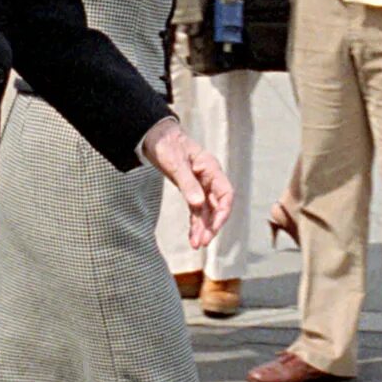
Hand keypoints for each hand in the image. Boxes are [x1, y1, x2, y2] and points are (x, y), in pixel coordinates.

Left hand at [139, 117, 234, 251]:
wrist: (155, 137)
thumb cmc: (166, 145)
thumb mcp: (175, 163)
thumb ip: (187, 183)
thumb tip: (198, 204)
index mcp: (211, 168)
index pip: (226, 194)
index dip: (223, 213)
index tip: (214, 228)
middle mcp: (209, 178)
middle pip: (218, 206)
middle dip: (212, 225)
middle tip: (203, 242)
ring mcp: (201, 186)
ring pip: (207, 211)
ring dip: (203, 228)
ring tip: (196, 245)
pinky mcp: (190, 191)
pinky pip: (196, 211)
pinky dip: (195, 224)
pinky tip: (193, 237)